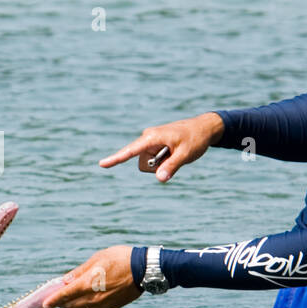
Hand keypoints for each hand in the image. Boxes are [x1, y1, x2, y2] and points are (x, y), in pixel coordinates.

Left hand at [41, 245, 142, 307]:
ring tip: (71, 298)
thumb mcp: (97, 259)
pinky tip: (87, 300)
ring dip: (74, 306)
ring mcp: (103, 305)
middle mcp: (93, 298)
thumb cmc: (119, 259)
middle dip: (62, 303)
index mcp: (87, 284)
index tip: (44, 304)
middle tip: (57, 298)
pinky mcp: (111, 307)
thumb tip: (66, 280)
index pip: (64, 295)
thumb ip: (80, 271)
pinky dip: (87, 307)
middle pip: (71, 305)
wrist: (144, 270)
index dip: (53, 300)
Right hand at [99, 111, 224, 181]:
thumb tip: (159, 179)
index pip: (130, 151)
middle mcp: (148, 138)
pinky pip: (155, 160)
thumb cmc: (195, 139)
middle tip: (175, 155)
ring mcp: (151, 142)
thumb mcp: (186, 155)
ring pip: (149, 164)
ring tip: (176, 152)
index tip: (101, 164)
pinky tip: (175, 152)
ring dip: (162, 163)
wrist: (204, 128)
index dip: (115, 159)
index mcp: (152, 137)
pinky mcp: (155, 145)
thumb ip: (171, 167)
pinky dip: (165, 161)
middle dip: (156, 166)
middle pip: (143, 164)